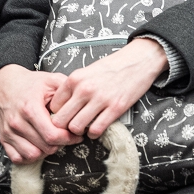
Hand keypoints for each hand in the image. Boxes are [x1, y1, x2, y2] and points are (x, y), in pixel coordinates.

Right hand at [0, 65, 80, 163]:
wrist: (5, 84)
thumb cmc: (31, 83)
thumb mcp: (52, 80)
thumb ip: (68, 90)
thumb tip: (83, 104)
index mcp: (30, 109)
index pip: (52, 135)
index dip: (68, 138)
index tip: (76, 134)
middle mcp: (17, 122)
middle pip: (45, 147)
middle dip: (60, 144)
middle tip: (67, 137)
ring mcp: (9, 132)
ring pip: (32, 155)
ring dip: (46, 151)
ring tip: (54, 141)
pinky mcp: (3, 138)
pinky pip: (17, 157)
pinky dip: (30, 156)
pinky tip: (39, 146)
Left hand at [49, 38, 168, 138]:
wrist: (139, 60)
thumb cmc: (113, 66)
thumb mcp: (87, 71)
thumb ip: (74, 87)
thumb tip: (63, 106)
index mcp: (75, 78)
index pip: (54, 106)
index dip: (58, 114)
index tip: (65, 116)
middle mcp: (84, 89)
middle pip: (61, 120)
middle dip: (64, 127)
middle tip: (71, 127)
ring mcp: (100, 99)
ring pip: (75, 128)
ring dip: (79, 131)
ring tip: (85, 127)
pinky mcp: (115, 108)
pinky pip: (95, 130)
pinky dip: (93, 133)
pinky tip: (97, 127)